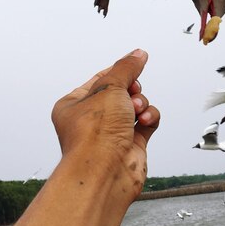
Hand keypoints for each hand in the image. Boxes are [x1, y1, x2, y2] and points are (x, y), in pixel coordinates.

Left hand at [51, 49, 159, 199]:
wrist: (105, 171)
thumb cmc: (94, 134)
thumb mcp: (109, 87)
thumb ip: (126, 68)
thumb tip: (138, 54)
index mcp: (74, 106)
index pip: (100, 79)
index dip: (118, 72)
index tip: (133, 64)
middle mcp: (92, 120)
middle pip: (121, 92)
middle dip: (131, 90)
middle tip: (131, 93)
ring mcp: (112, 133)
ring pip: (136, 106)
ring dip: (141, 104)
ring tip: (136, 110)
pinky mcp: (131, 145)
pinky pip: (147, 122)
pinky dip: (149, 118)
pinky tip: (145, 121)